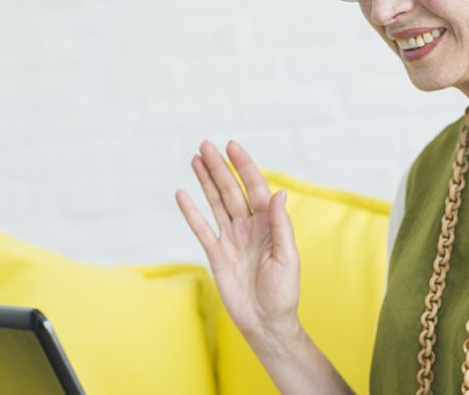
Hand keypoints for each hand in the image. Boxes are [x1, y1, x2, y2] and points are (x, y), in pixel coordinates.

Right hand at [174, 140, 300, 345]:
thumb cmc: (283, 292)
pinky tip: (182, 194)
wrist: (266, 322)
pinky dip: (191, 212)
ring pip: (216, 203)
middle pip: (231, 190)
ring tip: (195, 158)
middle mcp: (249, 227)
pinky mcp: (216, 254)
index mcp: (268, 224)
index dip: (244, 167)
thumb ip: (280, 224)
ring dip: (206, 181)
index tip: (232, 146)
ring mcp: (231, 239)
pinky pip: (201, 229)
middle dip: (219, 167)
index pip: (254, 188)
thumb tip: (278, 193)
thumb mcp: (287, 257)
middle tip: (205, 145)